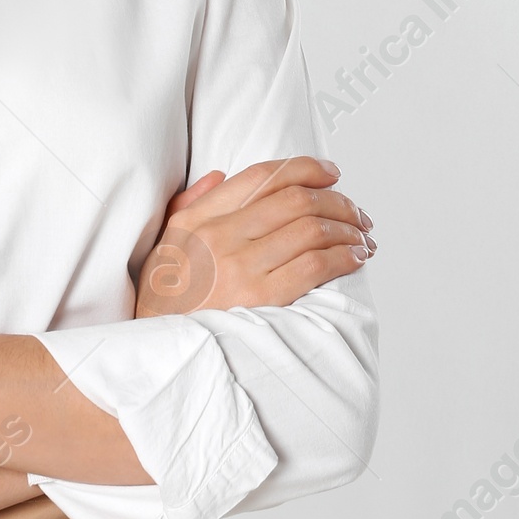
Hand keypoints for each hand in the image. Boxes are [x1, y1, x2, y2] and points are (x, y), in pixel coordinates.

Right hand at [134, 157, 372, 317]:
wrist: (157, 349)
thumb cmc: (163, 299)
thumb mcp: (165, 242)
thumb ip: (190, 203)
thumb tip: (220, 175)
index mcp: (200, 217)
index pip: (262, 176)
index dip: (306, 168)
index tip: (331, 172)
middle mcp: (220, 235)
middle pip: (296, 200)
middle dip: (337, 200)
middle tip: (355, 211)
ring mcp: (240, 267)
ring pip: (311, 230)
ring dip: (347, 229)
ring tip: (362, 235)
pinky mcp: (261, 299)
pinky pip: (314, 267)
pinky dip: (343, 257)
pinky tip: (355, 257)